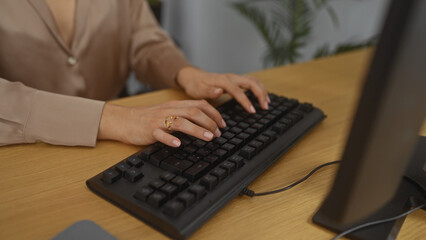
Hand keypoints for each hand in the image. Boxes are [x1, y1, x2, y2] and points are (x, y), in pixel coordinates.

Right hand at [97, 100, 225, 146]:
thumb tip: (204, 123)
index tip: (222, 124)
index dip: (214, 113)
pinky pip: (160, 134)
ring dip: (196, 130)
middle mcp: (169, 110)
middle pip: (193, 112)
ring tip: (208, 138)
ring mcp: (159, 120)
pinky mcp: (149, 130)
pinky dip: (170, 139)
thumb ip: (183, 115)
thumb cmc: (146, 118)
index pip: (199, 104)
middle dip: (209, 122)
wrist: (123, 120)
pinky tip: (177, 144)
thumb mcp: (167, 113)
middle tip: (218, 134)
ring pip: (180, 122)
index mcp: (175, 105)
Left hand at [176, 67, 269, 112]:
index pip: (238, 90)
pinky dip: (258, 88)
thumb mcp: (198, 90)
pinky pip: (251, 81)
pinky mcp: (235, 80)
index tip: (252, 111)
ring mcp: (234, 78)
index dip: (246, 101)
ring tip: (267, 103)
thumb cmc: (196, 85)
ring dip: (262, 90)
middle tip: (265, 107)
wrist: (193, 77)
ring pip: (253, 80)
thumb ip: (209, 91)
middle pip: (251, 82)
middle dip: (260, 93)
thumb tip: (219, 92)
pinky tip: (261, 96)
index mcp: (222, 80)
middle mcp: (231, 77)